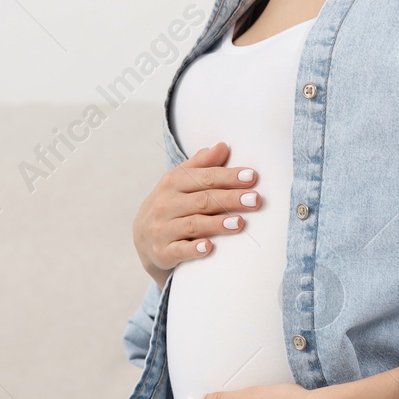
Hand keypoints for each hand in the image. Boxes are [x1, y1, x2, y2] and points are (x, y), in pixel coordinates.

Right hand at [132, 141, 259, 286]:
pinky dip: (194, 249)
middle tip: (255, 200)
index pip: (203, 177)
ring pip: (193, 225)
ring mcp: (162, 229)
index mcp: (171, 182)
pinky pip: (179, 251)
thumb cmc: (171, 203)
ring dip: (217, 224)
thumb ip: (201, 164)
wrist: (143, 236)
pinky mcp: (162, 252)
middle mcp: (165, 204)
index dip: (228, 177)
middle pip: (202, 200)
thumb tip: (223, 146)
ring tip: (240, 223)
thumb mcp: (180, 181)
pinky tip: (209, 247)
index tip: (251, 177)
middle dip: (230, 199)